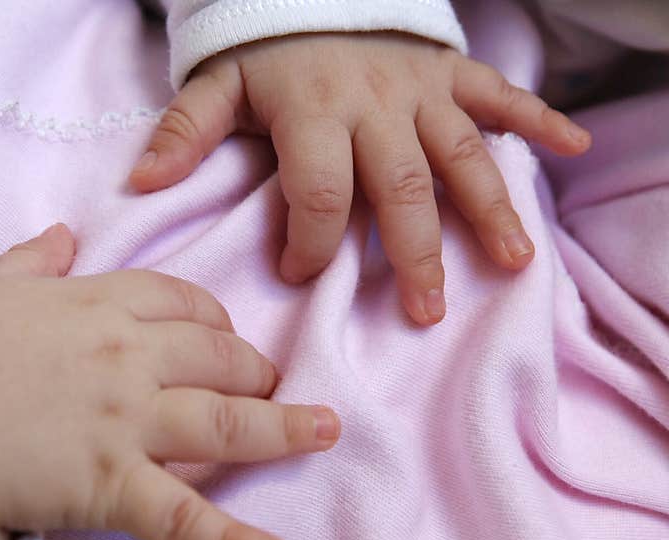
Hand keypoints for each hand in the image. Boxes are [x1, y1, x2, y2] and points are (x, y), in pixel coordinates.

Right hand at [0, 224, 339, 539]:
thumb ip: (34, 259)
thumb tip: (65, 234)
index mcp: (98, 305)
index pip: (179, 300)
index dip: (212, 315)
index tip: (223, 330)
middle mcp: (126, 358)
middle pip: (216, 355)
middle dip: (251, 368)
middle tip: (268, 384)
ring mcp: (126, 421)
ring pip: (223, 422)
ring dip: (282, 427)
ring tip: (325, 430)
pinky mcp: (112, 484)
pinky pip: (182, 516)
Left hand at [129, 33, 591, 324]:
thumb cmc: (266, 53)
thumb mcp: (218, 85)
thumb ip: (185, 132)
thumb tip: (140, 183)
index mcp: (313, 113)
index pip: (318, 191)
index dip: (310, 241)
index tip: (300, 275)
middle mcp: (374, 105)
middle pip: (399, 188)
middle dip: (413, 252)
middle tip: (424, 312)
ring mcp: (420, 90)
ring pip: (460, 154)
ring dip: (487, 209)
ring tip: (511, 262)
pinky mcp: (451, 75)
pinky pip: (499, 95)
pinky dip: (538, 121)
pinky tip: (573, 149)